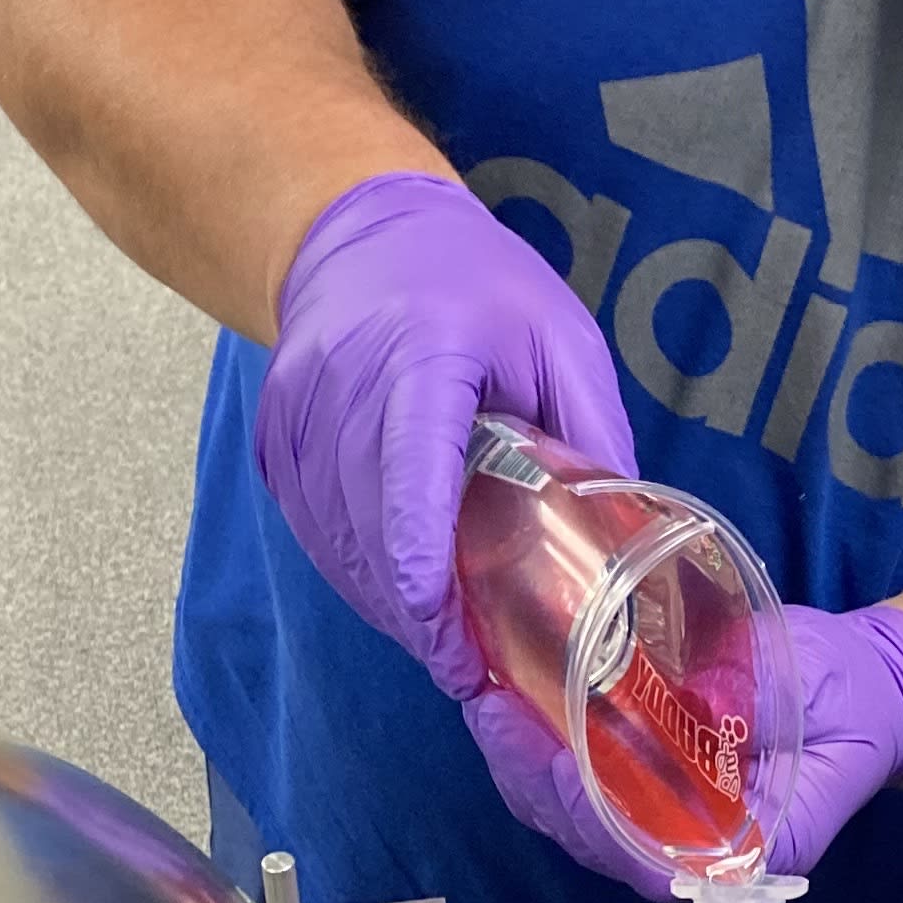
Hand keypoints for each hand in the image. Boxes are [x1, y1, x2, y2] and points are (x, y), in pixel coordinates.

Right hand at [254, 170, 637, 696]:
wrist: (358, 232)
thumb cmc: (472, 282)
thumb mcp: (561, 337)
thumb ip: (593, 431)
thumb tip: (629, 538)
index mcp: (421, 352)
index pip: (409, 474)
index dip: (423, 567)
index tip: (453, 638)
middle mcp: (342, 384)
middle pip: (368, 527)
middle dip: (418, 613)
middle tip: (473, 669)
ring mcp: (295, 415)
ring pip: (333, 541)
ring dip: (386, 603)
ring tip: (444, 643)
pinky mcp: (273, 440)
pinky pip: (312, 530)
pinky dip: (356, 573)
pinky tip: (399, 594)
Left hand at [457, 600, 902, 888]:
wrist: (867, 695)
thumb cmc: (848, 704)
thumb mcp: (819, 700)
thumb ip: (762, 712)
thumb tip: (702, 708)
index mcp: (729, 846)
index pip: (628, 842)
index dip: (575, 800)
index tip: (539, 740)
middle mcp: (683, 849)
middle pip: (581, 831)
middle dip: (526, 772)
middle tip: (491, 704)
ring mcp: (659, 822)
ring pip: (566, 813)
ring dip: (520, 762)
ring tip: (489, 698)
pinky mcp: (646, 791)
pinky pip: (575, 784)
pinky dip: (537, 748)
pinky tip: (514, 702)